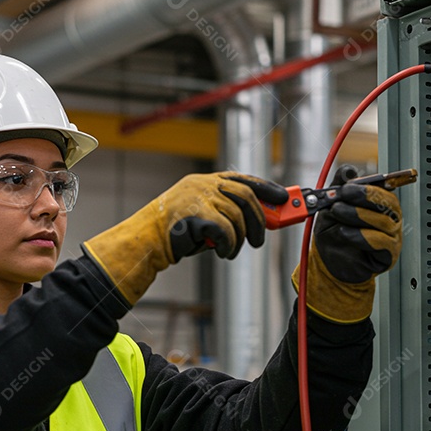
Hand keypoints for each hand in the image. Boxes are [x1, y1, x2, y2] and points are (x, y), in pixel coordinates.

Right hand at [83, 171, 287, 305]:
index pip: (243, 179)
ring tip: (232, 250)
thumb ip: (227, 213)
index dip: (266, 187)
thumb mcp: (204, 217)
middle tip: (259, 240)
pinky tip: (224, 252)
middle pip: (246, 196)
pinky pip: (226, 229)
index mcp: (205, 181)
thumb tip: (260, 222)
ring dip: (240, 238)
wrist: (147, 241)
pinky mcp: (196, 213)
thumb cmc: (175, 232)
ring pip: (237, 215)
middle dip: (259, 219)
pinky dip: (230, 244)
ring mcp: (199, 197)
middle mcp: (203, 184)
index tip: (283, 198)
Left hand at [292, 184, 401, 322]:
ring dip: (357, 214)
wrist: (327, 262)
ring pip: (383, 221)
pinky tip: (345, 232)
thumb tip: (348, 170)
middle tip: (343, 195)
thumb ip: (338, 187)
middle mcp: (388, 218)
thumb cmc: (333, 234)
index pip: (383, 188)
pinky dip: (361, 236)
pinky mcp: (388, 254)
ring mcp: (391, 236)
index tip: (346, 186)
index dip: (366, 186)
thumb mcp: (330, 207)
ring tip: (338, 212)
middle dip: (363, 196)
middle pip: (388, 202)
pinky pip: (381, 242)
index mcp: (378, 204)